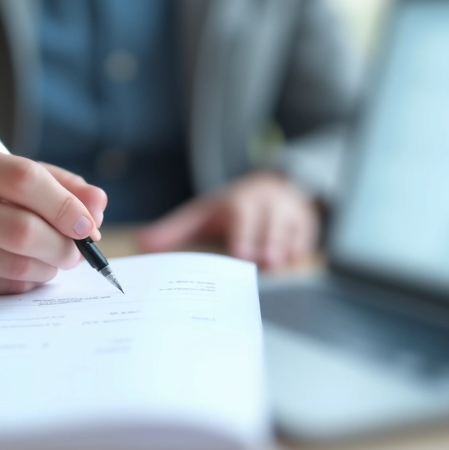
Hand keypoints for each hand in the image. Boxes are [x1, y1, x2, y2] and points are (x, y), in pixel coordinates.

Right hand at [0, 145, 106, 296]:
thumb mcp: (7, 176)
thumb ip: (59, 185)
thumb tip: (98, 204)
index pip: (24, 179)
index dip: (65, 204)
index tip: (90, 223)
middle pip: (23, 230)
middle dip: (64, 245)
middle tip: (80, 249)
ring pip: (17, 264)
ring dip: (50, 266)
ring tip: (55, 258)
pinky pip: (3, 287)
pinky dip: (29, 281)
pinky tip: (28, 270)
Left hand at [138, 172, 319, 269]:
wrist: (274, 186)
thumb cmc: (231, 209)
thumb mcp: (203, 214)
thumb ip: (174, 230)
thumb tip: (142, 245)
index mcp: (239, 204)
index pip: (241, 218)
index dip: (243, 235)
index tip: (240, 253)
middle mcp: (265, 206)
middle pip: (268, 222)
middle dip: (266, 239)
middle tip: (264, 260)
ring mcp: (288, 214)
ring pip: (290, 228)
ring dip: (284, 244)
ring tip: (278, 262)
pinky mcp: (305, 224)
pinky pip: (306, 235)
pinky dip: (300, 246)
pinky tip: (294, 260)